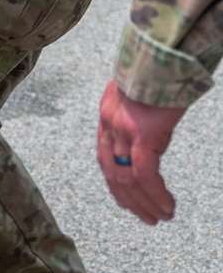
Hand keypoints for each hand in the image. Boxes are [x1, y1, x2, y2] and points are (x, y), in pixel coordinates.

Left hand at [97, 79, 186, 224]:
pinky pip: (144, 174)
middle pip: (111, 173)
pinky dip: (156, 194)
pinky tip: (168, 206)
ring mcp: (121, 130)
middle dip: (129, 200)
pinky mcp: (140, 134)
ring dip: (145, 203)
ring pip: (127, 179)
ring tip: (163, 217)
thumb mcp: (141, 100)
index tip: (129, 201)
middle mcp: (108, 125)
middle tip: (148, 218)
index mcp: (106, 117)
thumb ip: (139, 124)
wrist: (162, 54)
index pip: (104, 158)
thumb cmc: (157, 74)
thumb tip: (152, 148)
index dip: (116, 183)